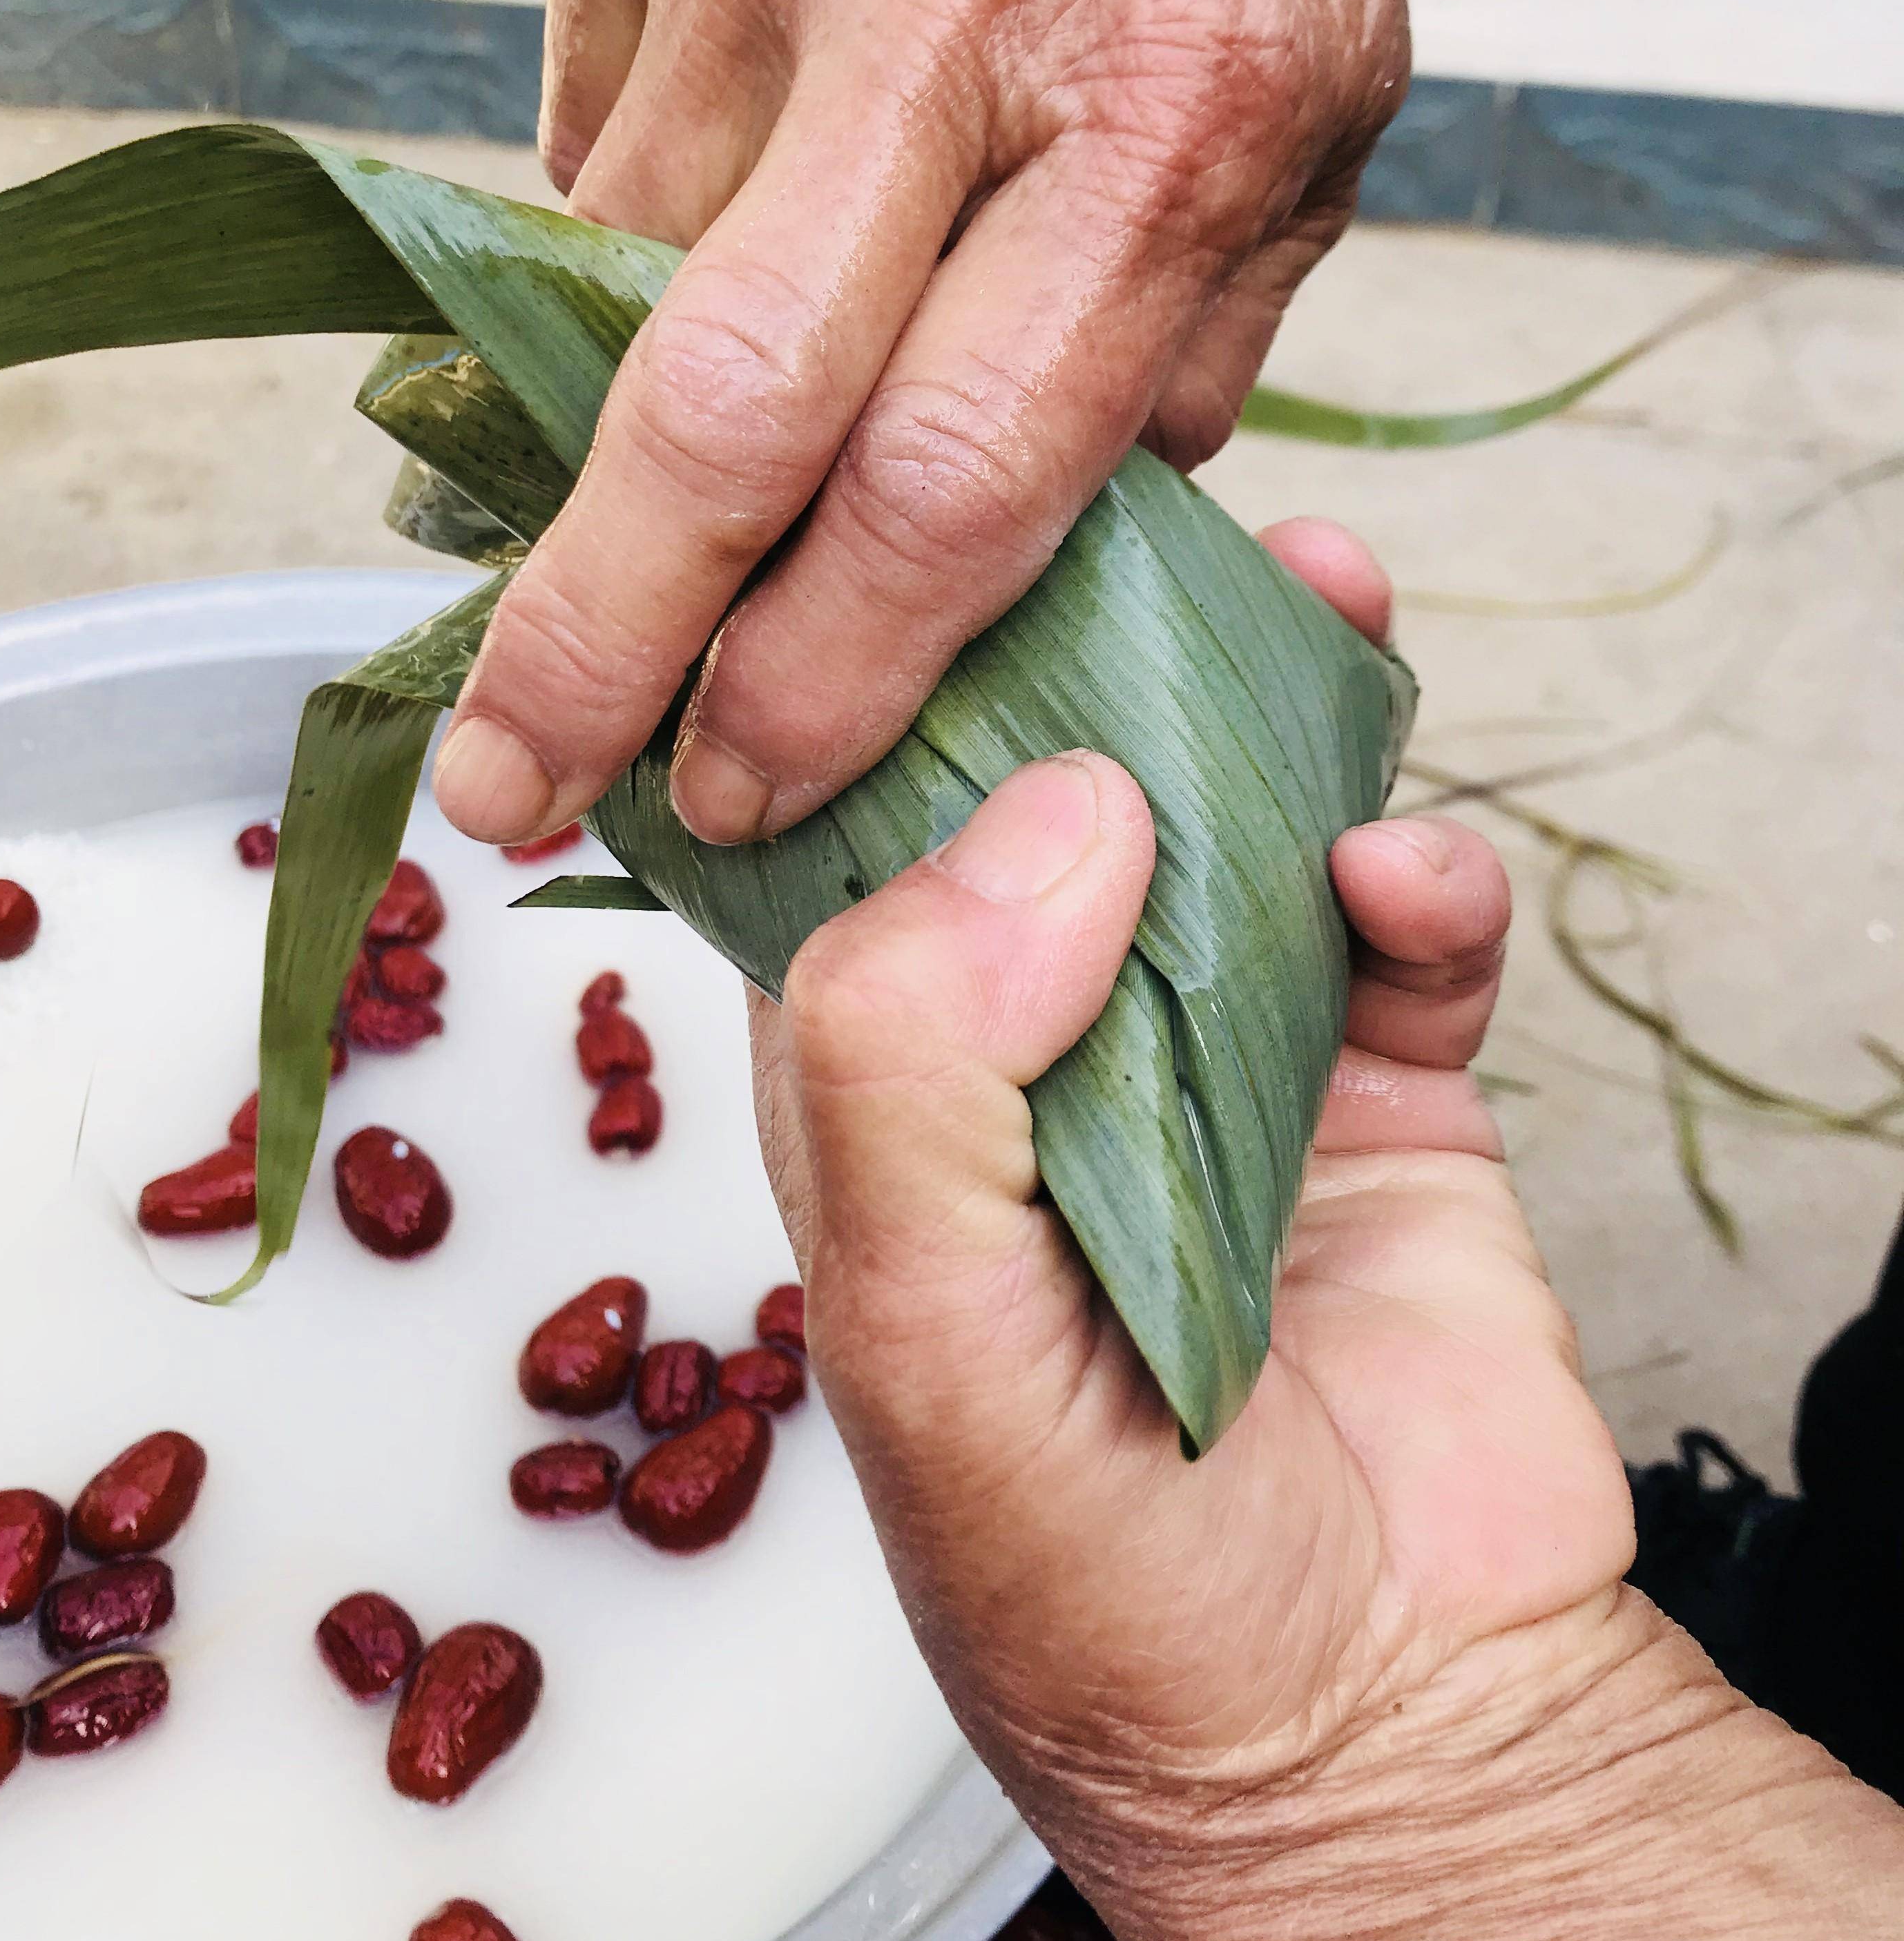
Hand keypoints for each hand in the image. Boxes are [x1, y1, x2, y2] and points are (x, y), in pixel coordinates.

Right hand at [432, 0, 1881, 860]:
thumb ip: (1154, 388)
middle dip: (596, 639)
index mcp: (1168, 113)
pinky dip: (635, 222)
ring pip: (616, 278)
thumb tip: (961, 606)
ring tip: (703, 397)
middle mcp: (950, 2)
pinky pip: (583, 130)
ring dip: (624, 410)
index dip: (829, 675)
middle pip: (722, 400)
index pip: (960, 473)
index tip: (738, 799)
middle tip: (507, 789)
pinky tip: (739, 176)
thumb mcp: (1304, 171)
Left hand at [751, 524, 1903, 1936]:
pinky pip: (1398, 936)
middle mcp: (1046, 1065)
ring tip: (1322, 599)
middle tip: (1145, 535)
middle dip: (1102, 668)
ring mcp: (1219, 1069)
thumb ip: (923, 1075)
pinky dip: (1417, 881)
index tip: (926, 561)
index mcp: (892, 1108)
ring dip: (1280, 715)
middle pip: (1059, 809)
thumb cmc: (1106, 1592)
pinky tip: (1410, 876)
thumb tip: (1058, 814)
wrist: (1384, 1738)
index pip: (855, 862)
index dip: (885, 710)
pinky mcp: (1384, 1094)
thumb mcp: (930, 1342)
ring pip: (1236, 834)